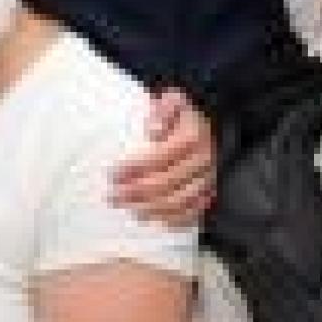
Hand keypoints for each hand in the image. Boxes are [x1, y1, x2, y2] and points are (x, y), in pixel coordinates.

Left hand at [110, 90, 214, 226]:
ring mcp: (208, 178)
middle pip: (169, 182)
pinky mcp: (208, 193)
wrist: (205, 125)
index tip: (114, 172)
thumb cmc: (180, 115)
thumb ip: (163, 109)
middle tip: (113, 194)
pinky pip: (191, 212)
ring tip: (125, 207)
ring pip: (179, 201)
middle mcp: (204, 160)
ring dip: (149, 207)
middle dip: (137, 191)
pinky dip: (168, 218)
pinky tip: (148, 217)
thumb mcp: (172, 102)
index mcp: (193, 136)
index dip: (136, 166)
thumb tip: (155, 120)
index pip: (162, 155)